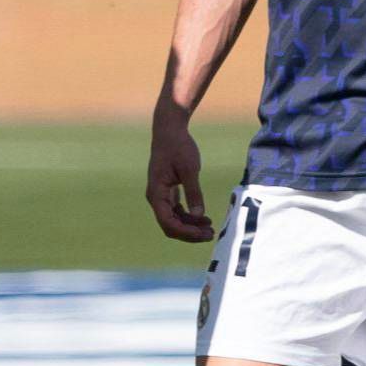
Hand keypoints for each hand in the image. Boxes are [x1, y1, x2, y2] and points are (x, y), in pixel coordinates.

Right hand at [147, 110, 213, 241]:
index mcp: (156, 193)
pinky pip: (176, 211)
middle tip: (210, 234)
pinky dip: (189, 217)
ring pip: (173, 220)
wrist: (169, 130)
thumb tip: (199, 215)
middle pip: (170, 225)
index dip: (185, 232)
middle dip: (189, 233)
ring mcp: (160, 196)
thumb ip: (194, 192)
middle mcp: (155, 197)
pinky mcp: (167, 192)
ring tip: (210, 228)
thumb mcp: (189, 169)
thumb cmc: (178, 146)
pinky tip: (203, 218)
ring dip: (190, 226)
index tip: (203, 233)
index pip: (168, 222)